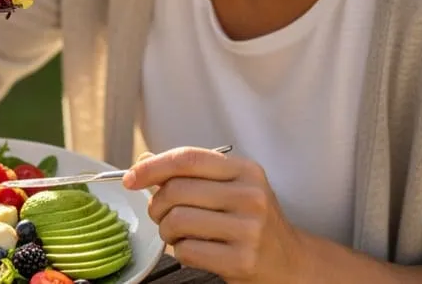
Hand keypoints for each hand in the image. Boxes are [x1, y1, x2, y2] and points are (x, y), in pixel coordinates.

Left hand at [123, 147, 306, 283]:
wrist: (290, 263)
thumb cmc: (251, 222)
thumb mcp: (230, 188)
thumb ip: (189, 173)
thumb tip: (143, 161)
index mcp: (245, 171)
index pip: (187, 158)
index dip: (152, 166)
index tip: (131, 177)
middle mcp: (250, 196)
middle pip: (176, 190)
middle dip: (157, 205)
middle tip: (160, 214)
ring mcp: (248, 229)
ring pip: (177, 221)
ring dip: (167, 231)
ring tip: (178, 234)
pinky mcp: (242, 260)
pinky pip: (188, 251)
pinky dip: (181, 252)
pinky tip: (195, 250)